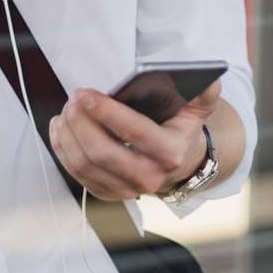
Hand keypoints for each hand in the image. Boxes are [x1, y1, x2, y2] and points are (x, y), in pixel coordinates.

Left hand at [48, 80, 221, 200]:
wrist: (178, 163)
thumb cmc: (179, 129)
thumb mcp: (197, 108)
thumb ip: (204, 93)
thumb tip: (210, 79)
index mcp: (170, 152)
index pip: (133, 132)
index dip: (106, 112)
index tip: (87, 94)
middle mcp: (148, 177)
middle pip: (102, 152)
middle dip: (81, 123)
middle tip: (73, 98)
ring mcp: (126, 189)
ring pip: (85, 164)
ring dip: (69, 135)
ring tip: (67, 110)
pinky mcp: (108, 193)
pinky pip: (77, 174)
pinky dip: (63, 149)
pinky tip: (62, 128)